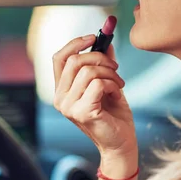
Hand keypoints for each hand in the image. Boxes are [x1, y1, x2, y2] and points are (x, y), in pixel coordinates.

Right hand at [52, 35, 137, 161]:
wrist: (122, 143)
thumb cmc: (114, 115)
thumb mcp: (107, 83)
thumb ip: (103, 63)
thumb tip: (106, 40)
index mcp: (61, 90)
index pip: (59, 58)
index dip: (75, 43)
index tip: (93, 36)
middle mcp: (60, 98)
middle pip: (74, 61)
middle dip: (100, 58)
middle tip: (115, 67)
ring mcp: (68, 107)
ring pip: (88, 71)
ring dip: (110, 73)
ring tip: (119, 84)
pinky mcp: (82, 112)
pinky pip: (98, 84)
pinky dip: (113, 85)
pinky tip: (117, 95)